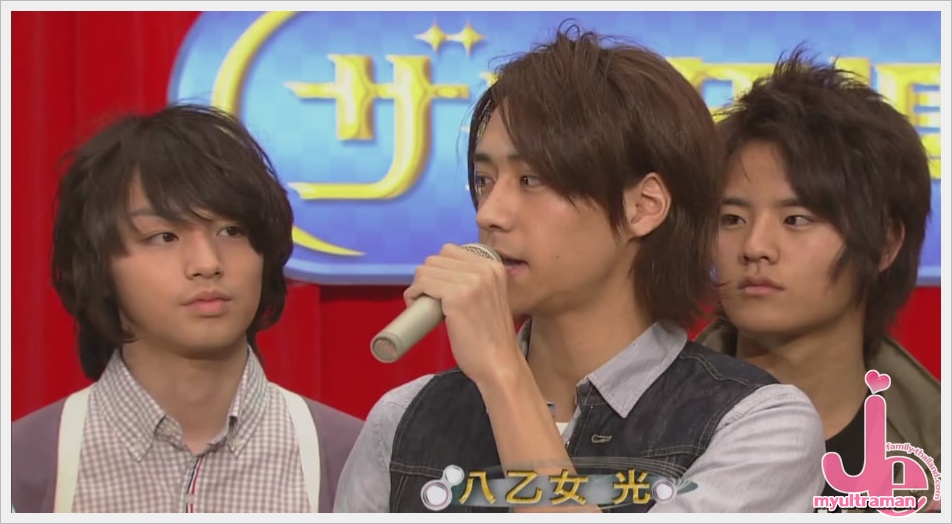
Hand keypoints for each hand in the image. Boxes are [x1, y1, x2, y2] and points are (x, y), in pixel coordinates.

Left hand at [404, 244, 522, 385]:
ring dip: (418, 286)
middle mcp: (484, 270)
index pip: (450, 251)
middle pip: (436, 259)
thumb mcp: (490, 298)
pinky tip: (416, 305)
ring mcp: (471, 282)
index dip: (437, 270)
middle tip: (427, 299)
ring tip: (423, 305)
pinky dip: (413, 294)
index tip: (436, 288)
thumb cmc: (491, 339)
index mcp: (493, 267)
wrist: (499, 364)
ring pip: (426, 270)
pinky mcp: (457, 297)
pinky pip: (423, 284)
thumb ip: (475, 283)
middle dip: (426, 277)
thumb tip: (442, 274)